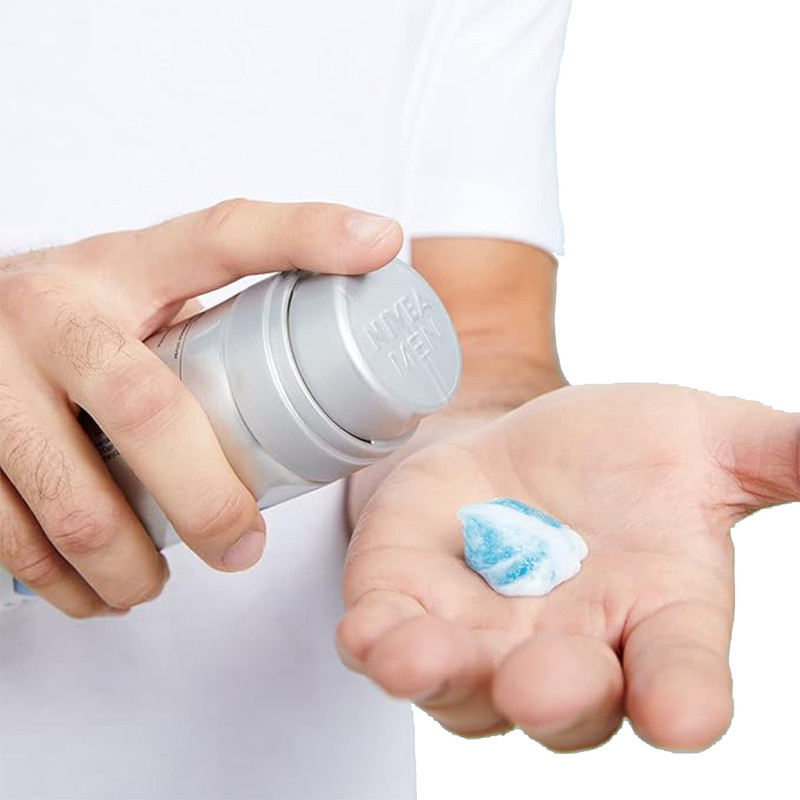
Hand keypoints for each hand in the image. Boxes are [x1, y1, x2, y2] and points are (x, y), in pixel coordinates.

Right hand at [0, 200, 401, 616]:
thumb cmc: (76, 320)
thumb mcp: (139, 293)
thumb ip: (214, 313)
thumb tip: (338, 341)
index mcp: (120, 266)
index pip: (225, 235)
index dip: (309, 233)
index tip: (379, 244)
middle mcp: (49, 310)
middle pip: (149, 412)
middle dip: (209, 501)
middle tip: (241, 546)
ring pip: (76, 502)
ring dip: (131, 565)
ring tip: (156, 583)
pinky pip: (10, 537)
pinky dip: (64, 583)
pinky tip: (95, 590)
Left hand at [338, 383, 798, 751]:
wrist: (514, 438)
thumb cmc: (614, 451)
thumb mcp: (699, 435)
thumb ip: (774, 452)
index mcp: (653, 615)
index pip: (679, 674)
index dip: (684, 698)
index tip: (685, 713)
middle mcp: (570, 647)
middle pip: (566, 702)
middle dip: (554, 693)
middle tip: (543, 680)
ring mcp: (481, 635)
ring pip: (464, 687)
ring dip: (444, 676)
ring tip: (420, 657)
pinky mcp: (408, 604)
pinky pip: (388, 643)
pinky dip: (377, 644)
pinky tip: (369, 633)